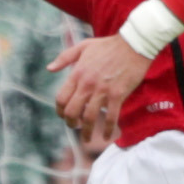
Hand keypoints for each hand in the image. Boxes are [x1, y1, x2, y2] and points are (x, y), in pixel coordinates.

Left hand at [49, 34, 142, 148]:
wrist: (133, 44)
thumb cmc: (108, 46)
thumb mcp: (83, 46)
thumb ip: (64, 58)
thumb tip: (49, 69)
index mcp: (77, 74)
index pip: (61, 98)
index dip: (59, 111)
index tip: (63, 116)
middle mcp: (87, 84)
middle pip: (71, 111)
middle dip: (70, 123)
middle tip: (74, 127)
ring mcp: (102, 91)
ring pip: (88, 117)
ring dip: (86, 132)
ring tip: (86, 139)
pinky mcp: (118, 95)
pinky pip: (110, 117)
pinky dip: (107, 129)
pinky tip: (106, 136)